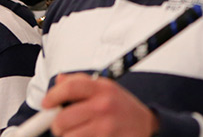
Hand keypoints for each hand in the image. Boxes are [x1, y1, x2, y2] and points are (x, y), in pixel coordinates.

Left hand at [42, 73, 158, 136]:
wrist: (146, 125)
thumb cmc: (122, 107)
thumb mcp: (105, 88)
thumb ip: (81, 83)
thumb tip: (59, 80)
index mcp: (103, 88)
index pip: (70, 87)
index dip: (52, 96)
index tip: (46, 104)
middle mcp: (104, 106)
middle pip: (62, 119)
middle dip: (58, 125)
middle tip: (65, 125)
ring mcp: (106, 127)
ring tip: (81, 132)